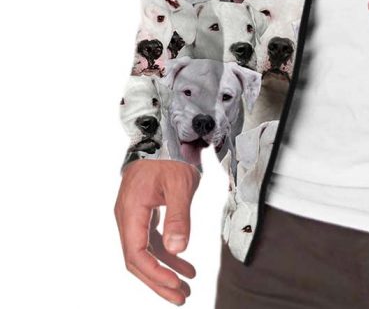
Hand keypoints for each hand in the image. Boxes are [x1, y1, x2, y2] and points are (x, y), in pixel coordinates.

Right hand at [115, 159, 199, 304]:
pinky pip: (152, 240)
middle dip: (158, 281)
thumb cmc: (171, 155)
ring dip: (164, 270)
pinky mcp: (144, 212)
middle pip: (138, 259)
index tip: (175, 285)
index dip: (155, 273)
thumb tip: (178, 250)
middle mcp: (127, 217)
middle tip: (181, 298)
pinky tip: (184, 265)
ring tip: (186, 287)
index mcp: (131, 211)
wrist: (164, 131)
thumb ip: (178, 216)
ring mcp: (134, 215)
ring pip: (145, 252)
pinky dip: (167, 253)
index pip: (136, 254)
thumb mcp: (180, 183)